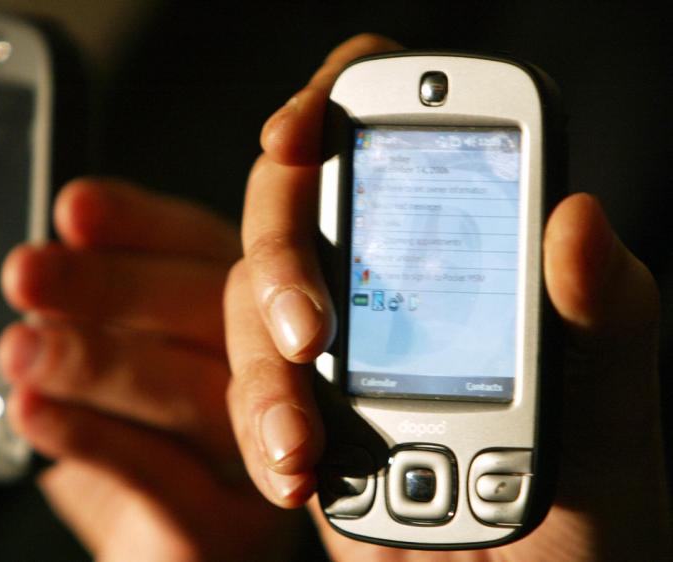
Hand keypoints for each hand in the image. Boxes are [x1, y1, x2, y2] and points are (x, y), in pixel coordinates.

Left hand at [0, 179, 297, 560]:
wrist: (154, 553)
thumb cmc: (120, 448)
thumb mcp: (74, 366)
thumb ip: (26, 310)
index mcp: (233, 315)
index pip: (204, 250)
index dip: (144, 224)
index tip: (76, 209)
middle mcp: (264, 373)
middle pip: (213, 308)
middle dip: (119, 286)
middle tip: (28, 272)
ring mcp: (259, 451)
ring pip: (196, 391)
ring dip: (103, 364)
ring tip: (20, 352)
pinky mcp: (233, 525)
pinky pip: (168, 477)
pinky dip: (98, 441)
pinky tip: (35, 415)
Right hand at [223, 34, 670, 559]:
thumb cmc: (588, 512)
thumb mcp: (611, 411)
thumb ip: (605, 318)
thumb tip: (579, 221)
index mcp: (468, 244)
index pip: (386, 130)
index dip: (332, 102)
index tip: (297, 135)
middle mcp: (388, 276)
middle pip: (292, 206)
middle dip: (280, 257)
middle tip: (307, 334)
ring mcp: (336, 341)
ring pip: (251, 301)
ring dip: (263, 369)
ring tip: (306, 445)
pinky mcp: (299, 404)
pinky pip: (245, 384)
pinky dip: (257, 424)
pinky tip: (294, 470)